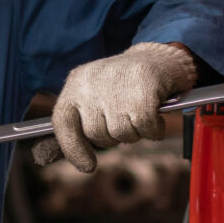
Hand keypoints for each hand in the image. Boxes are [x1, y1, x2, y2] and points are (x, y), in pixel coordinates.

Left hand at [35, 42, 198, 171]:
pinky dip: (154, 130)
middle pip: (96, 134)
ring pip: (121, 134)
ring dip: (135, 133)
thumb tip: (81, 159)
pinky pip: (145, 129)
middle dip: (113, 137)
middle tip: (125, 121)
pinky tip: (156, 117)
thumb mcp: (97, 92)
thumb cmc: (127, 83)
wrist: (160, 56)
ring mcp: (116, 89)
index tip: (87, 166)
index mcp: (76, 82)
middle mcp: (92, 84)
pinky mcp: (142, 94)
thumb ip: (86, 118)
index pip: (62, 122)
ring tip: (140, 114)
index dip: (73, 148)